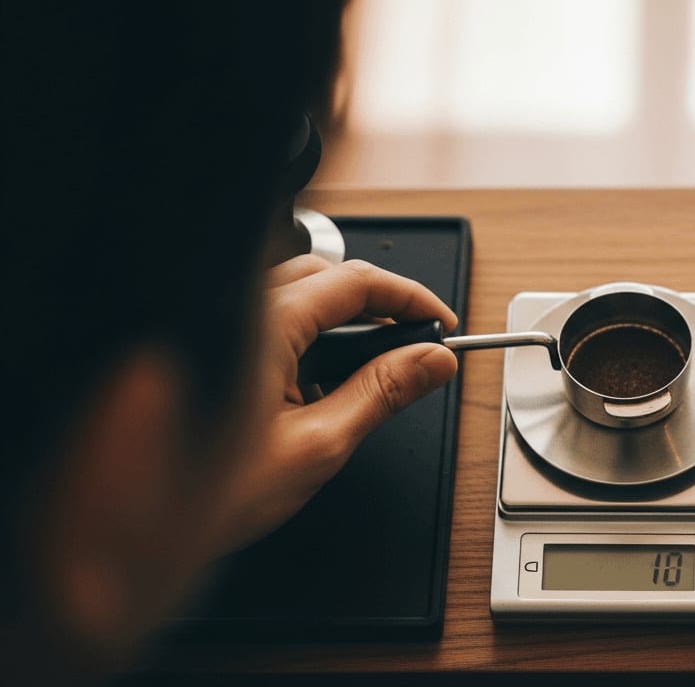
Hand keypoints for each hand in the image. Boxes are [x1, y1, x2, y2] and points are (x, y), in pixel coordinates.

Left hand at [209, 255, 459, 555]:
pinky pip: (272, 320)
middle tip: (417, 345)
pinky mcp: (212, 351)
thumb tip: (430, 363)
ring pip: (299, 296)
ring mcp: (219, 330)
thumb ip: (382, 393)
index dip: (410, 298)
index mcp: (263, 324)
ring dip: (345, 320)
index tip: (442, 326)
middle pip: (328, 278)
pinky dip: (310, 336)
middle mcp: (236, 313)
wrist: (138, 531)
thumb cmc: (209, 495)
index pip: (355, 281)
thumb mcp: (319, 445)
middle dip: (380, 305)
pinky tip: (323, 380)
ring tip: (376, 367)